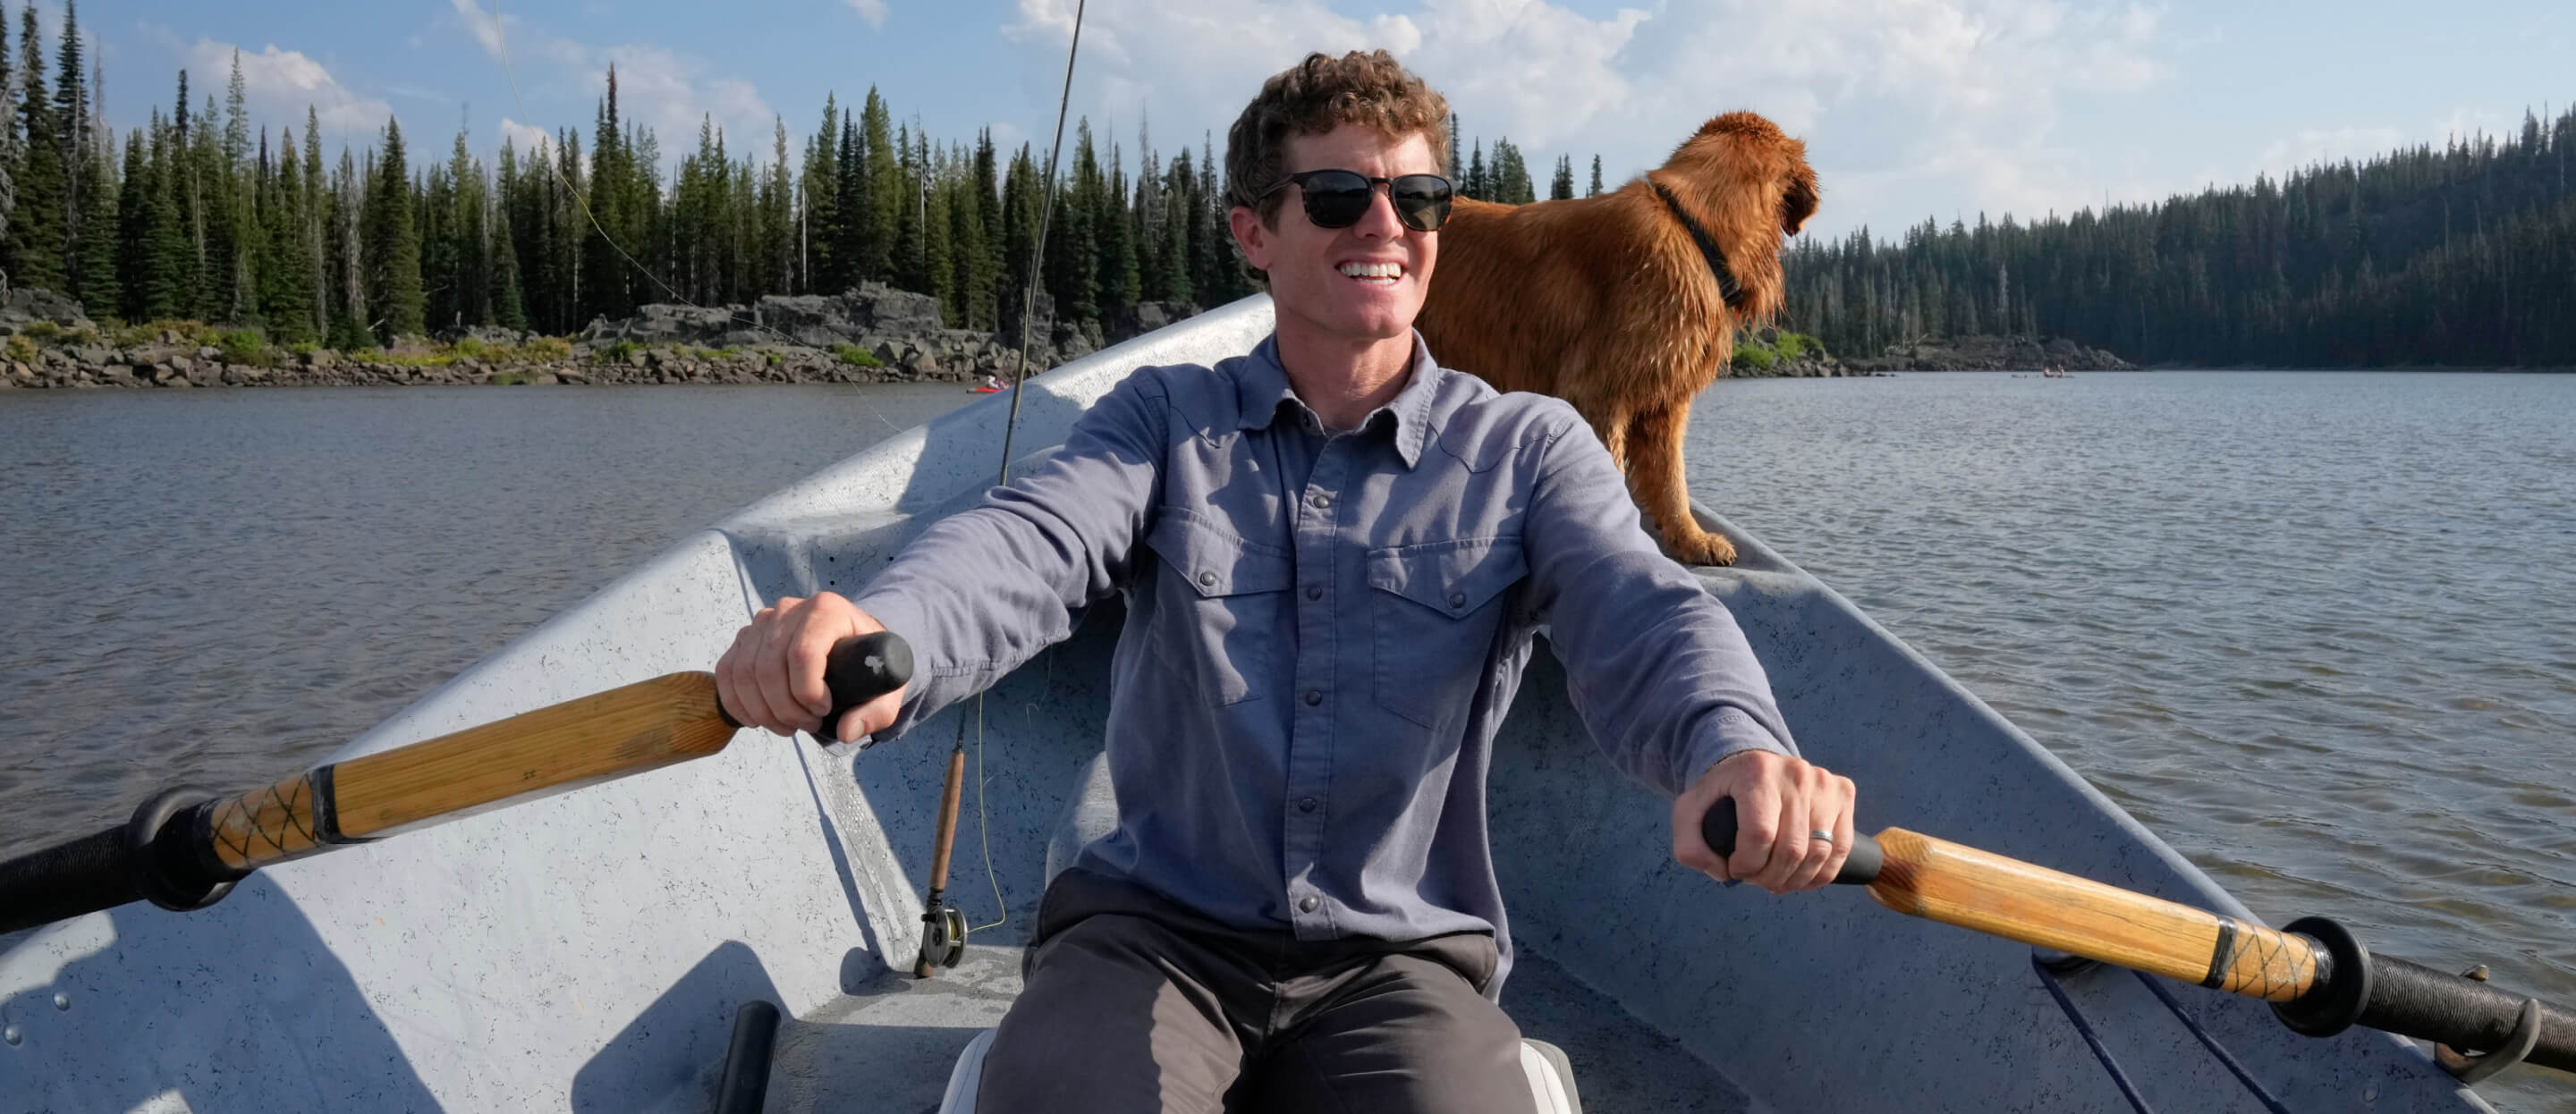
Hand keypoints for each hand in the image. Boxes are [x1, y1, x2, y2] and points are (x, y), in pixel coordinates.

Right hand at [714, 592, 906, 742]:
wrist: (851, 644)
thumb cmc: (867, 662)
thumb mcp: (886, 684)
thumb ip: (876, 711)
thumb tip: (846, 731)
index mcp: (827, 610)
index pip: (803, 653)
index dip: (807, 692)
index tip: (824, 710)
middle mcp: (790, 609)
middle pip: (769, 667)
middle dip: (785, 709)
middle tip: (806, 725)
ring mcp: (763, 622)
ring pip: (744, 673)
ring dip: (763, 711)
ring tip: (788, 726)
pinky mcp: (745, 639)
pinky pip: (727, 672)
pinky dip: (737, 703)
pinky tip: (757, 719)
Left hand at [1670, 750, 1855, 893]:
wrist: (1755, 766)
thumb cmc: (1724, 793)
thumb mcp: (1690, 812)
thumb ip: (1689, 846)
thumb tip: (1723, 873)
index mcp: (1756, 772)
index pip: (1760, 835)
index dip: (1747, 865)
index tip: (1735, 868)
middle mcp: (1795, 773)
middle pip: (1792, 849)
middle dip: (1770, 877)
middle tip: (1756, 879)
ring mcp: (1824, 782)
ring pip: (1819, 854)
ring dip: (1795, 880)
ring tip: (1775, 880)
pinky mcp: (1843, 793)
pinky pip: (1840, 850)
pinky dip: (1820, 875)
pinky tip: (1800, 877)